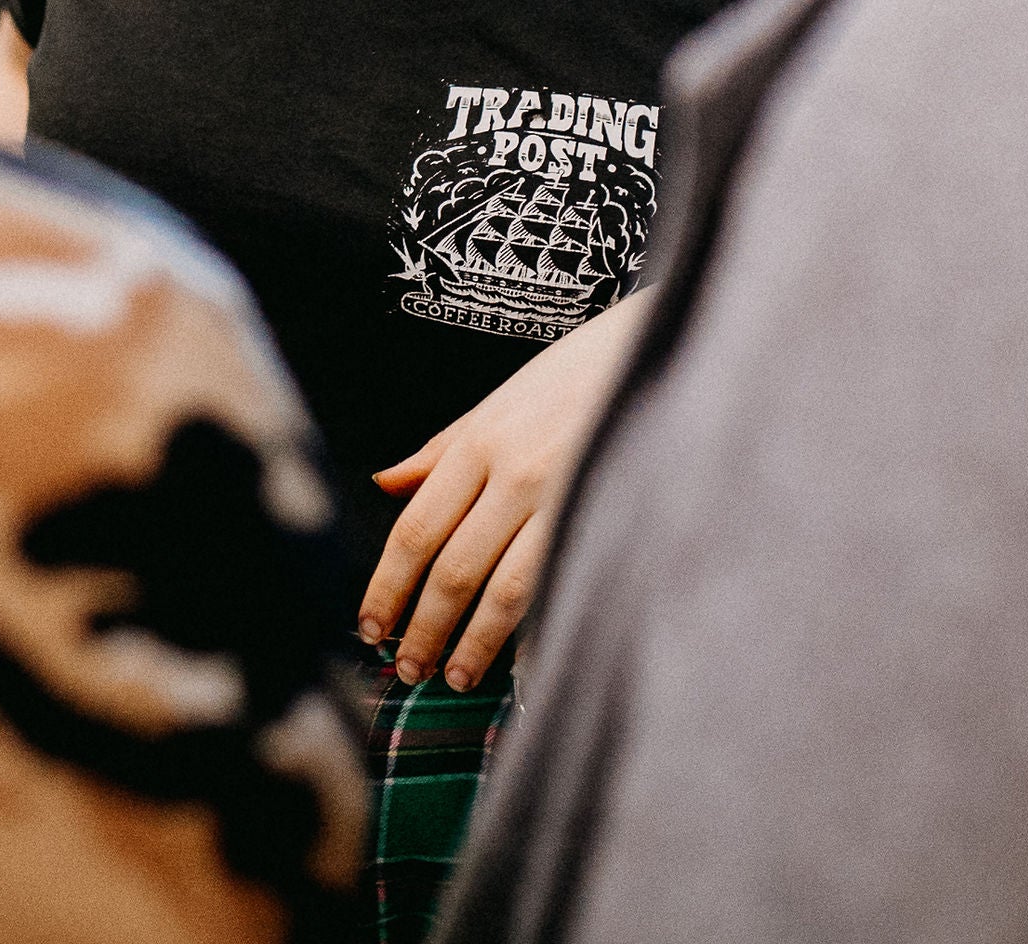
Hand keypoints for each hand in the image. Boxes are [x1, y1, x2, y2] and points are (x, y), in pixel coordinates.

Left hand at [360, 289, 647, 688]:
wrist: (656, 350)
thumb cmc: (573, 377)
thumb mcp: (497, 402)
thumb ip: (439, 451)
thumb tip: (385, 484)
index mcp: (477, 443)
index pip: (415, 531)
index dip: (388, 587)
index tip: (370, 626)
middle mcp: (513, 473)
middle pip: (453, 569)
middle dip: (423, 628)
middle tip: (407, 668)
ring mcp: (563, 497)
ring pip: (504, 589)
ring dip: (473, 643)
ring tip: (454, 677)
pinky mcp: (607, 516)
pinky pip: (562, 585)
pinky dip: (538, 633)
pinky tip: (522, 667)